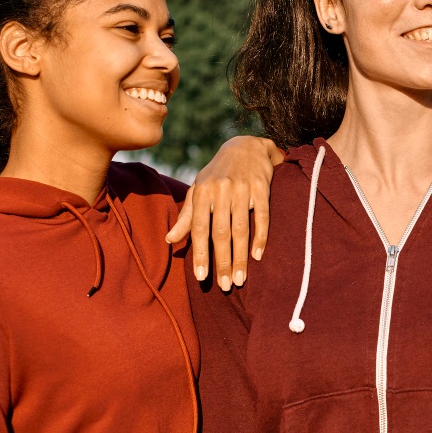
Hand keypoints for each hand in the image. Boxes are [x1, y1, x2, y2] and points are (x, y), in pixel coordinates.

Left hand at [166, 136, 283, 289]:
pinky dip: (260, 237)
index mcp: (202, 192)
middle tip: (224, 286)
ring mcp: (242, 189)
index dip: (199, 253)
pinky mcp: (261, 187)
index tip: (201, 277)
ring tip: (239, 279)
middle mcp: (220, 190)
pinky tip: (257, 256)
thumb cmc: (218, 173)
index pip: (198, 228)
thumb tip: (170, 240)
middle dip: (221, 261)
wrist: (246, 146)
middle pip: (220, 233)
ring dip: (240, 257)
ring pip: (240, 229)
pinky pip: (261, 217)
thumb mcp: (199, 189)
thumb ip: (187, 216)